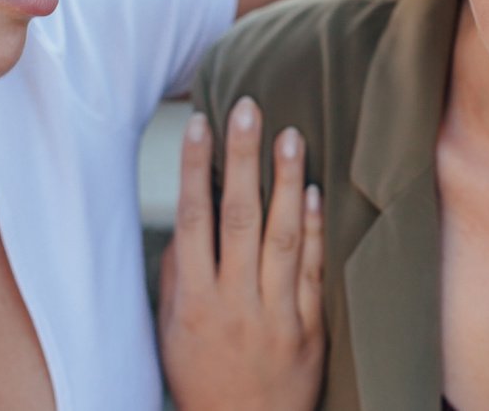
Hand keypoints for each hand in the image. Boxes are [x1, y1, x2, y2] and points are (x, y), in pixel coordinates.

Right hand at [159, 98, 324, 410]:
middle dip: (242, 159)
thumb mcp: (172, 332)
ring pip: (283, 237)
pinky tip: (316, 191)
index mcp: (195, 302)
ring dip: (286, 182)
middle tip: (248, 108)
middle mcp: (235, 302)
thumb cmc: (203, 380)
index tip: (200, 125)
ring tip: (290, 134)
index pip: (192, 221)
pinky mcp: (310, 327)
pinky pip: (315, 271)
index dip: (195, 170)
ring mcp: (276, 314)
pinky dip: (316, 229)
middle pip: (239, 218)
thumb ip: (180, 276)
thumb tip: (187, 221)